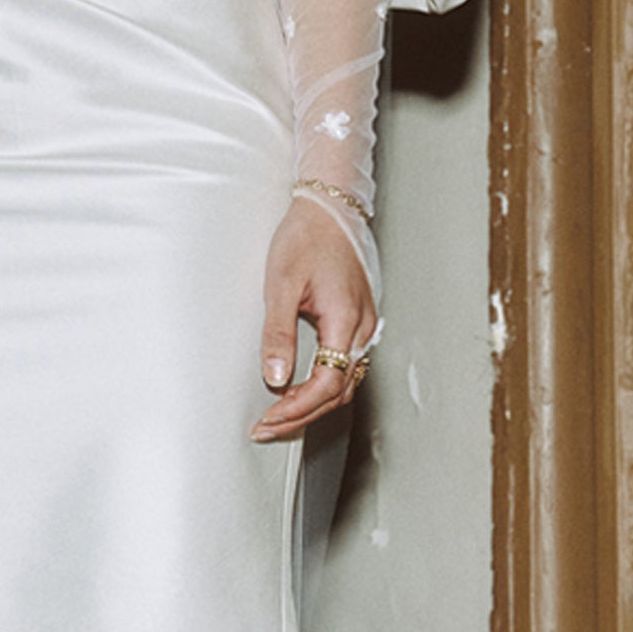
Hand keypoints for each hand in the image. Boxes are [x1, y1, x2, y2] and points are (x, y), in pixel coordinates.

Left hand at [250, 197, 377, 441]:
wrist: (329, 206)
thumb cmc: (307, 236)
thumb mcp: (281, 283)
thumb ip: (279, 333)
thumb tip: (276, 377)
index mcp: (346, 320)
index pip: (327, 385)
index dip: (297, 409)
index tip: (270, 418)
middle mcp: (362, 327)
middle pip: (338, 391)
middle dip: (303, 414)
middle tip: (268, 425)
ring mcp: (364, 324)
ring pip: (345, 381)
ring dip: (314, 402)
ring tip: (280, 413)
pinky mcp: (358, 319)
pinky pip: (346, 364)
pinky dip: (325, 383)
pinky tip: (302, 387)